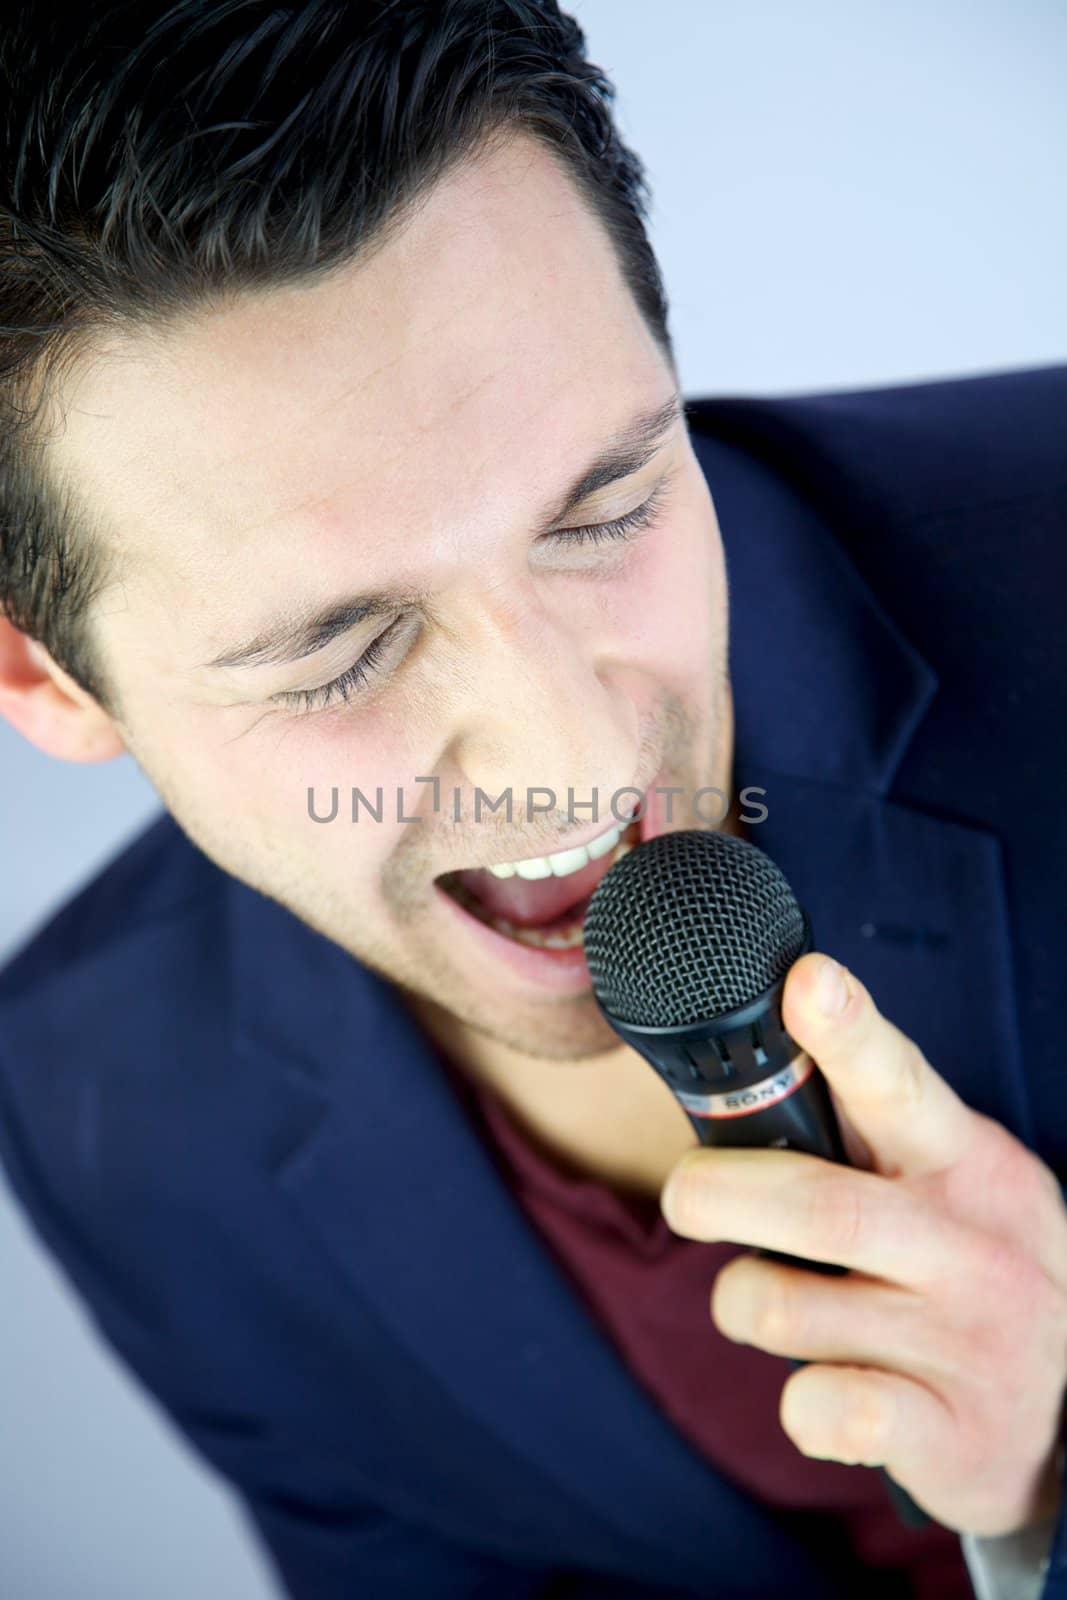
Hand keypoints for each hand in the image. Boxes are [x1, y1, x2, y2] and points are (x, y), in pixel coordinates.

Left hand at [659, 951, 1066, 1536]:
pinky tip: (822, 1391)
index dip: (848, 1032)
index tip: (807, 981)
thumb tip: (758, 1041)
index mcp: (961, 1160)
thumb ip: (867, 1124)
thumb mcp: (948, 1179)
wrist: (1066, 1411)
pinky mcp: (948, 1432)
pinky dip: (796, 1403)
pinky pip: (822, 1409)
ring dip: (744, 1301)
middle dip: (723, 1195)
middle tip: (684, 1196)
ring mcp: (964, 1342)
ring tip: (767, 1300)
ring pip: (787, 1309)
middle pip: (818, 1205)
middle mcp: (969, 1245)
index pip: (899, 1083)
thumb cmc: (968, 1265)